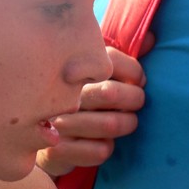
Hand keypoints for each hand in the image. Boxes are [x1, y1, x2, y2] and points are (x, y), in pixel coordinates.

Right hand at [37, 33, 153, 176]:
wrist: (38, 140)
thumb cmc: (75, 102)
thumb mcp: (94, 76)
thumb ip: (121, 58)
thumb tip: (150, 37)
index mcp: (70, 70)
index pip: (110, 59)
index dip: (134, 71)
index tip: (138, 79)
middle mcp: (60, 93)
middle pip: (111, 92)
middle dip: (134, 98)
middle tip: (136, 101)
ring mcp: (56, 122)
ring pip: (110, 124)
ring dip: (126, 124)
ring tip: (126, 122)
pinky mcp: (56, 151)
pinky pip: (99, 150)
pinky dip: (107, 148)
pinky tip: (101, 142)